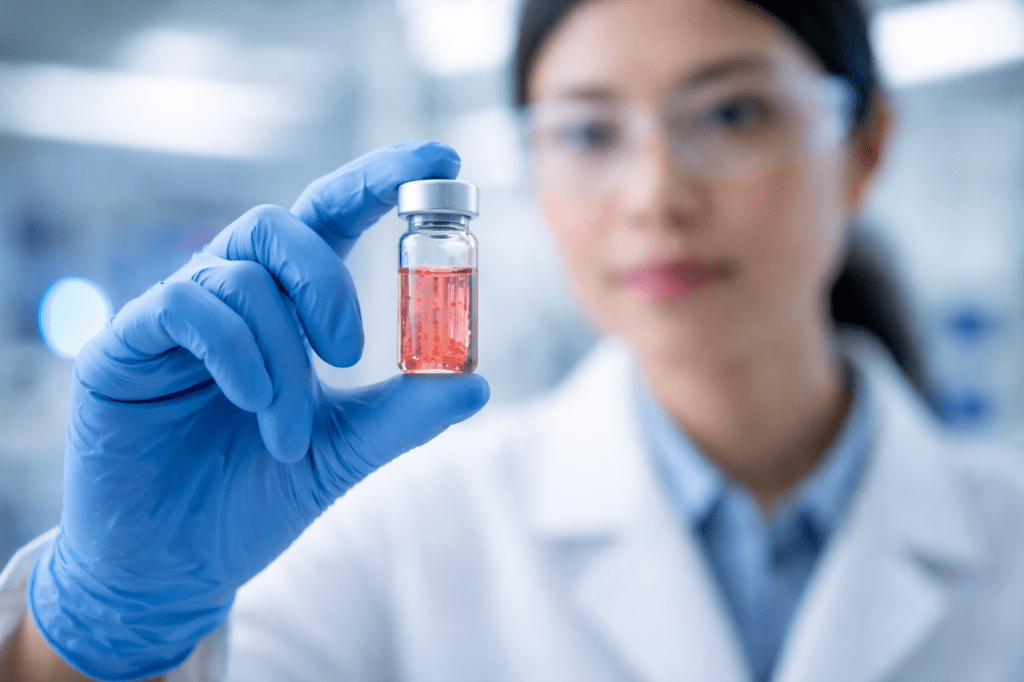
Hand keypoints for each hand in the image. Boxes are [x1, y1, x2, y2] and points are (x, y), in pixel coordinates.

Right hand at [27, 141, 489, 681]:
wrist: (178, 565)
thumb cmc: (258, 496)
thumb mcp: (345, 451)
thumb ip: (404, 414)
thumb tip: (477, 383)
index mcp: (287, 308)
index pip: (332, 217)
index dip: (382, 179)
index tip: (443, 159)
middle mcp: (232, 295)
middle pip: (279, 225)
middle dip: (326, 279)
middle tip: (354, 352)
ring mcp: (176, 315)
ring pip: (240, 276)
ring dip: (284, 356)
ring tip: (289, 432)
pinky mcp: (126, 344)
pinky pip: (185, 306)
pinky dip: (237, 352)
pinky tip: (253, 404)